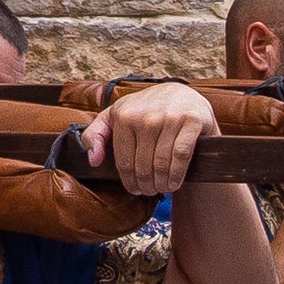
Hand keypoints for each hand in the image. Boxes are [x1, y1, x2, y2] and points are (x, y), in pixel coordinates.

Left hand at [86, 81, 217, 198]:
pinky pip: (181, 155)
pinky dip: (177, 174)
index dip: (129, 182)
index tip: (134, 189)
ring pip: (162, 164)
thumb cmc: (143, 109)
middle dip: (146, 186)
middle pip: (143, 167)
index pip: (124, 162)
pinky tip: (174, 182)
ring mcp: (169, 117)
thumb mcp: (113, 115)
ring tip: (162, 188)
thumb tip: (93, 161)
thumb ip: (95, 135)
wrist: (179, 93)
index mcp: (123, 116)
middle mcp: (145, 116)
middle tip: (149, 191)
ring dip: (161, 184)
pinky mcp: (190, 120)